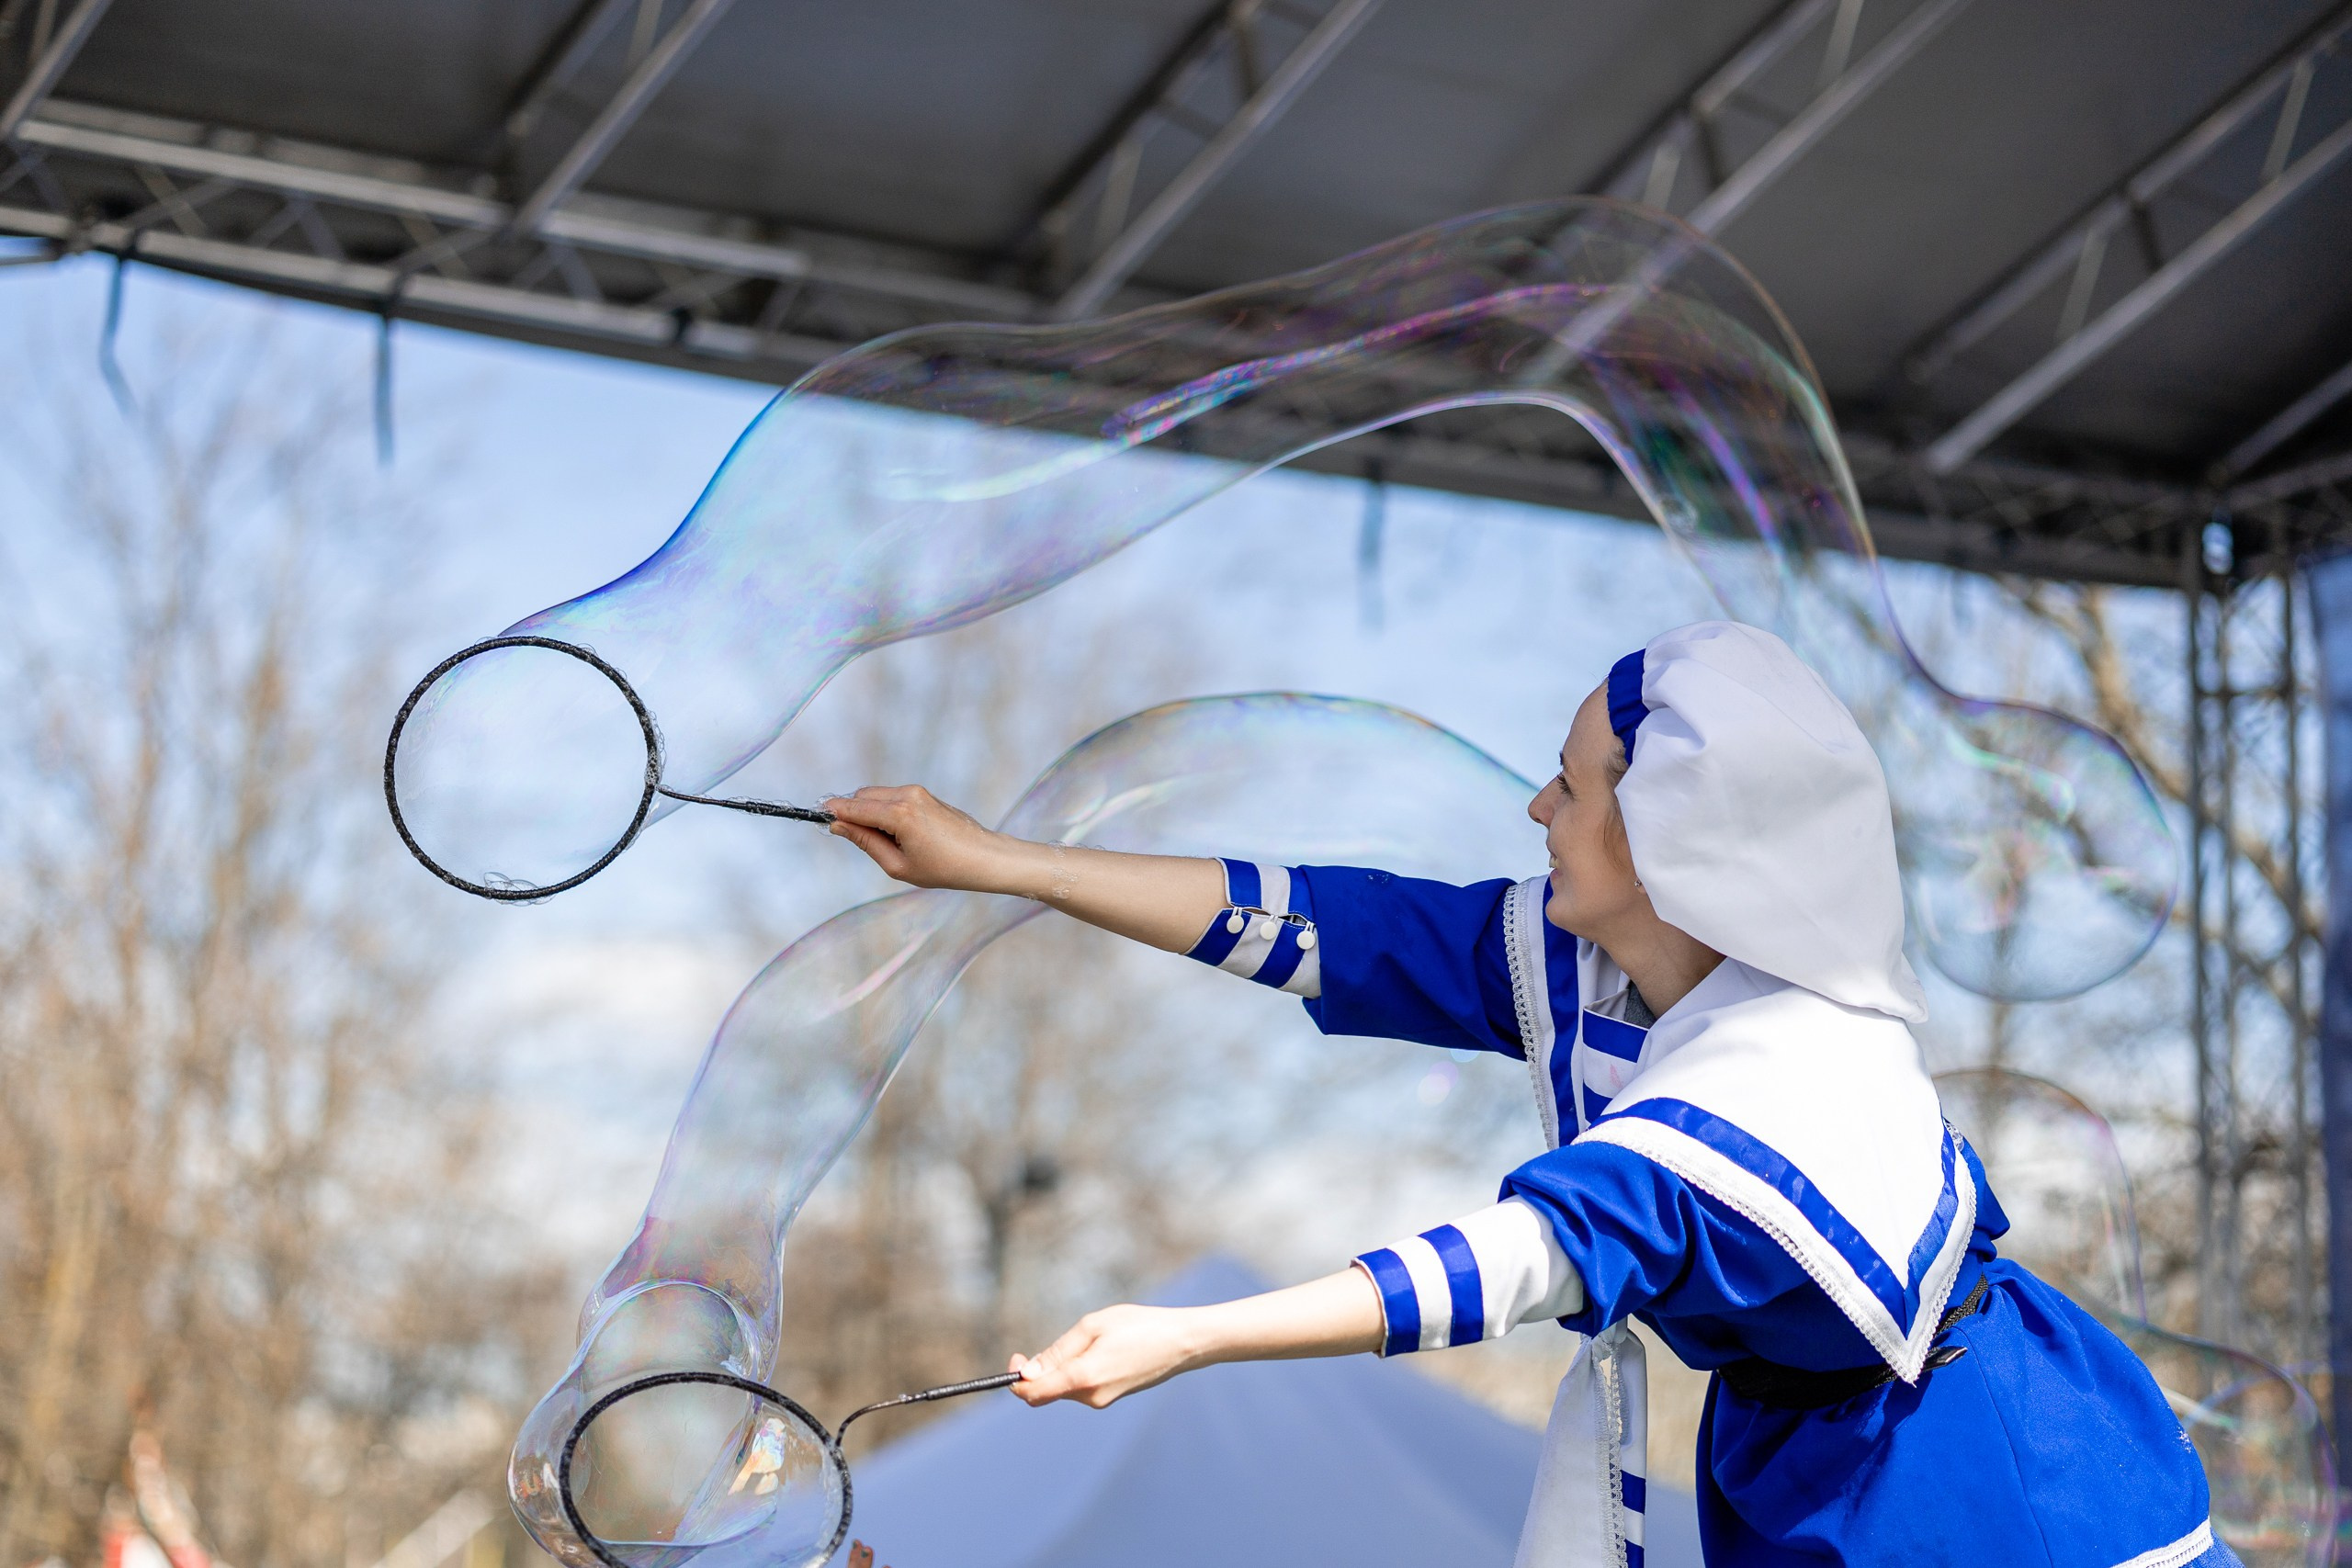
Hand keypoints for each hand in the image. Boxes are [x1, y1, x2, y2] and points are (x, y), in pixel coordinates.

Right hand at [823, 785, 1017, 891]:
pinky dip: (885, 811)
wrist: (984, 858)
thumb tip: (838, 826)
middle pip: (862, 796)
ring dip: (870, 813)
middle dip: (852, 813)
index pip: (854, 807)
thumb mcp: (897, 865)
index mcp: (899, 814)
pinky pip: (892, 798)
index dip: (834, 813)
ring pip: (877, 795)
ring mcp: (917, 792)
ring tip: (887, 843)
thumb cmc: (944, 868)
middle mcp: (907, 795)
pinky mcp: (924, 794)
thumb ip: (865, 842)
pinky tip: (899, 836)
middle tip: (854, 840)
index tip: (818, 818)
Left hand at [1007, 1304, 1201, 1408]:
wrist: (1183, 1343)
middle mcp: (1090, 1396)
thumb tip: (1027, 1373)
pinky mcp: (1112, 1396)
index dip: (1016, 1380)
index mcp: (1083, 1378)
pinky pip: (1083, 1386)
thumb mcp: (1093, 1326)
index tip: (1017, 1357)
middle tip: (1061, 1340)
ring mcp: (1103, 1399)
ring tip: (1093, 1338)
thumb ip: (1058, 1352)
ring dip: (1064, 1367)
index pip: (1033, 1394)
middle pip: (1047, 1391)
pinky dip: (1079, 1370)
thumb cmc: (1139, 1326)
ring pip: (1065, 1387)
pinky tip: (1102, 1348)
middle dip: (1041, 1369)